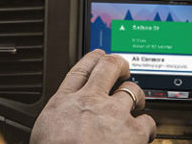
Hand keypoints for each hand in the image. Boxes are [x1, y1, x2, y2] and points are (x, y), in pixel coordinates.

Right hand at [30, 50, 155, 143]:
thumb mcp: (44, 133)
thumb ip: (57, 119)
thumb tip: (59, 124)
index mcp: (64, 103)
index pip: (80, 70)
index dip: (92, 59)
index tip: (98, 57)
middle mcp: (90, 102)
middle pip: (108, 67)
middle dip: (118, 64)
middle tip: (123, 68)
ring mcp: (113, 114)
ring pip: (132, 90)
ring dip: (136, 96)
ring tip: (137, 103)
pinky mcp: (133, 131)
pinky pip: (148, 120)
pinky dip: (147, 126)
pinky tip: (143, 133)